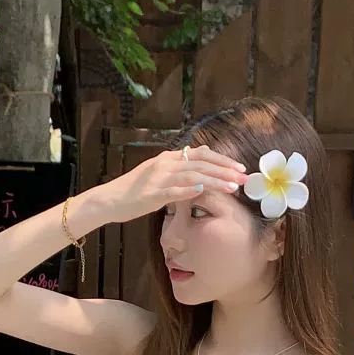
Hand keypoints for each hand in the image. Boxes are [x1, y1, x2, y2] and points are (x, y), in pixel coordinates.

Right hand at [98, 144, 247, 224]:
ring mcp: (158, 178)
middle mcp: (165, 164)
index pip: (200, 154)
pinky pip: (174, 190)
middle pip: (201, 163)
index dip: (222, 160)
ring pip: (193, 175)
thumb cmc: (134, 192)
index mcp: (167, 158)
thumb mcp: (158, 176)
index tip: (239, 167)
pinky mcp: (152, 194)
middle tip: (244, 177)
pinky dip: (189, 189)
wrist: (109, 200)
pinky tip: (204, 190)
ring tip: (232, 186)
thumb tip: (201, 165)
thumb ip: (178, 170)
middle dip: (225, 170)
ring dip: (215, 180)